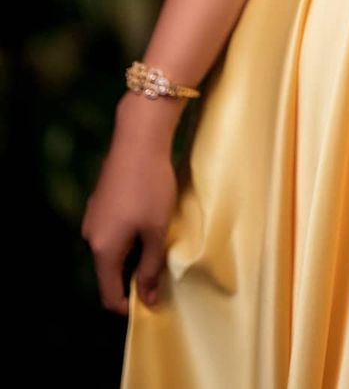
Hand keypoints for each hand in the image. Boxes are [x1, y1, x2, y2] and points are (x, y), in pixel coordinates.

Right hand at [81, 132, 177, 315]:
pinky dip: (127, 236)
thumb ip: (151, 267)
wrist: (138, 140)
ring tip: (158, 244)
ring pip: (111, 249)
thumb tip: (147, 299)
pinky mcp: (99, 201)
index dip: (128, 305)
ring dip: (132, 254)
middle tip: (162, 272)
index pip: (108, 294)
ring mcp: (92, 217)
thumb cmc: (151, 187)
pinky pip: (111, 231)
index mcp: (103, 250)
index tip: (151, 304)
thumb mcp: (156, 230)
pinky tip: (148, 223)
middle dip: (133, 277)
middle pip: (108, 272)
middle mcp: (91, 237)